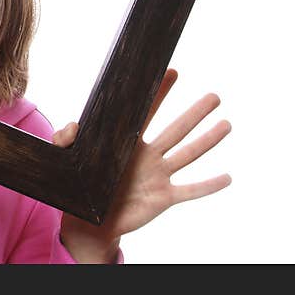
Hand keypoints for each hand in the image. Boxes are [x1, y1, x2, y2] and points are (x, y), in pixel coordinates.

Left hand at [52, 68, 231, 262]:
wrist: (91, 222)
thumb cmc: (83, 186)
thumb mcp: (71, 159)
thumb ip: (68, 139)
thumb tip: (74, 125)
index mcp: (128, 143)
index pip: (146, 112)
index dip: (158, 93)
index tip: (172, 71)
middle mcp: (148, 156)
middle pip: (176, 129)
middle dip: (194, 113)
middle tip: (214, 96)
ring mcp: (158, 176)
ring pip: (187, 155)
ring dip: (207, 141)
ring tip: (226, 124)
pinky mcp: (164, 198)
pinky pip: (190, 191)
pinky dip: (208, 185)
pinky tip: (227, 177)